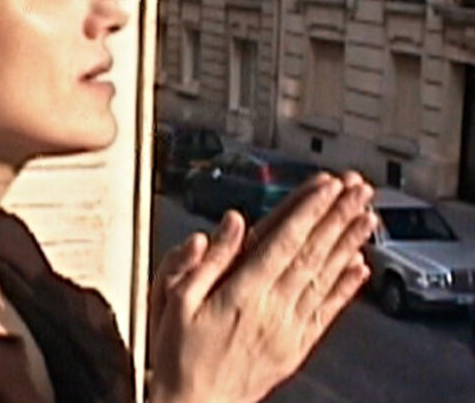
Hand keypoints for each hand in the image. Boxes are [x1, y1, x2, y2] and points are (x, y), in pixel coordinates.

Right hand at [148, 172, 376, 402]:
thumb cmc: (179, 356)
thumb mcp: (175, 300)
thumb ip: (205, 259)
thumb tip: (230, 224)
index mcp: (242, 293)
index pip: (283, 241)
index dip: (307, 210)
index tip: (325, 186)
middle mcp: (272, 309)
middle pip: (312, 253)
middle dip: (336, 216)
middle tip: (357, 189)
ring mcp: (289, 328)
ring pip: (325, 277)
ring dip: (348, 243)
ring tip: (366, 216)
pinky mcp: (296, 346)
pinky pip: (327, 311)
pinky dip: (346, 287)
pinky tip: (359, 267)